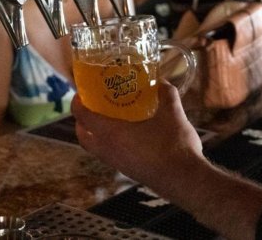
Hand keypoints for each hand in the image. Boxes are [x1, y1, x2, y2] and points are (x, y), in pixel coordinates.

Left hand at [72, 82, 205, 188]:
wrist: (184, 180)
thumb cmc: (174, 145)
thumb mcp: (172, 113)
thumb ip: (166, 94)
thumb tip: (162, 82)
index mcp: (111, 133)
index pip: (83, 116)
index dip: (78, 102)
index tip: (82, 92)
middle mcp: (108, 150)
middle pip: (83, 136)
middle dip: (82, 120)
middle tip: (93, 105)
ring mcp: (117, 163)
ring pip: (95, 147)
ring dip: (96, 133)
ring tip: (110, 116)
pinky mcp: (127, 171)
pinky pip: (109, 154)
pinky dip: (109, 142)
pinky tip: (129, 133)